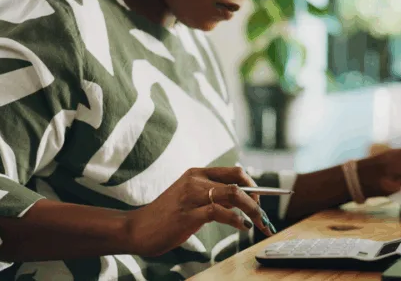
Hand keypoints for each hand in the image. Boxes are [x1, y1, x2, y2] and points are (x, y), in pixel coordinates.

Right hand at [125, 167, 275, 256]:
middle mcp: (196, 180)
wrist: (137, 228)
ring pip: (233, 195)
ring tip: (259, 223)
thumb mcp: (191, 200)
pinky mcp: (189, 214)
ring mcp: (192, 196)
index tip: (261, 201)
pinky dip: (237, 220)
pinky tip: (243, 228)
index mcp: (197, 173)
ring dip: (252, 210)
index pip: (235, 172)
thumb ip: (214, 197)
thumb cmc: (166, 216)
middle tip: (264, 216)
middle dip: (257, 199)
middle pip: (238, 182)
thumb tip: (241, 203)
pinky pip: (221, 212)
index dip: (253, 185)